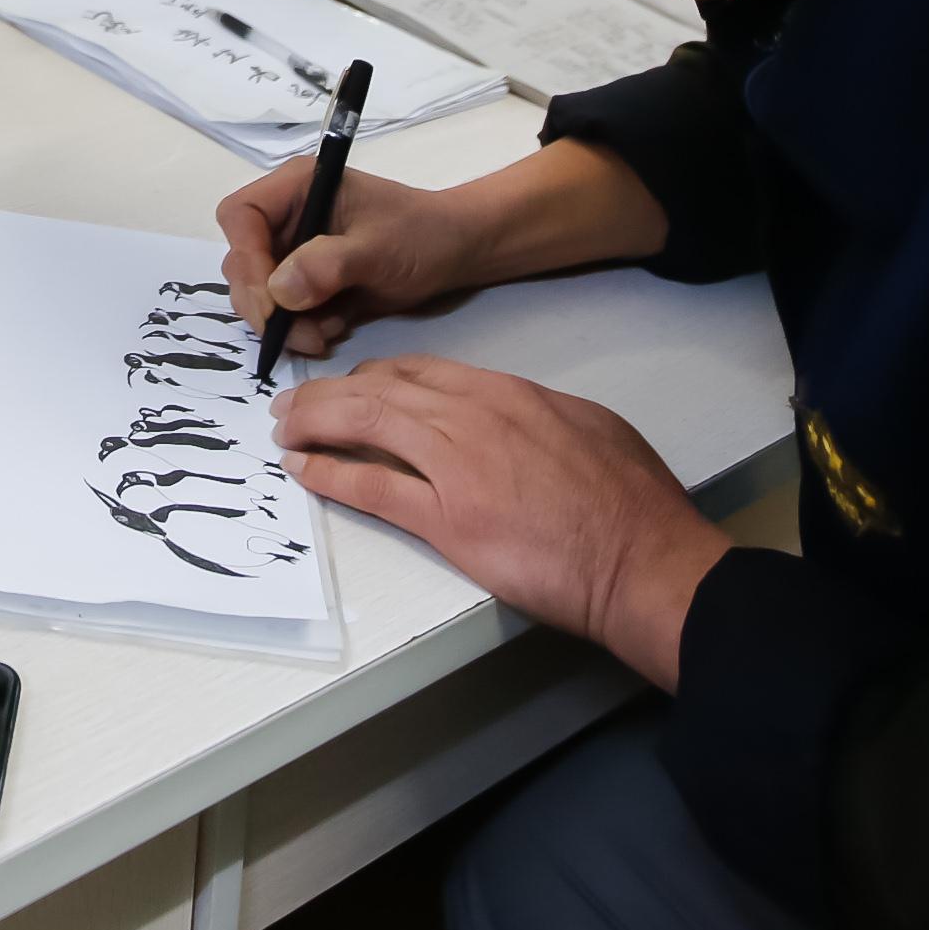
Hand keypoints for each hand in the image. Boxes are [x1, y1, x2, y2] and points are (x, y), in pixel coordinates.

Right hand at [215, 138, 669, 360]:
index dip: (248, 257)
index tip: (272, 297)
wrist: (460, 253)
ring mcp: (296, 251)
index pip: (241, 216)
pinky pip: (284, 312)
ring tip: (321, 337)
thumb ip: (328, 265)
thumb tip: (280, 290)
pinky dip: (300, 330)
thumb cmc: (425, 234)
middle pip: (242, 260)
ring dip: (282, 322)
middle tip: (297, 333)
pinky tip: (331, 333)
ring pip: (259, 293)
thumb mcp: (379, 247)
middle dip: (264, 302)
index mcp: (299, 188)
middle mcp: (289, 217)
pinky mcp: (309, 283)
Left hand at [274, 356, 728, 689]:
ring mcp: (456, 466)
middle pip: (381, 389)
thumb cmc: (631, 501)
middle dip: (330, 394)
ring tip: (286, 428)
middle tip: (297, 404)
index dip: (377, 377)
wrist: (641, 558)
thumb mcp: (591, 428)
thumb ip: (541, 415)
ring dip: (316, 423)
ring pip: (366, 424)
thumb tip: (514, 418)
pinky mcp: (447, 521)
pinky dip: (332, 473)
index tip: (353, 385)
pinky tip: (305, 470)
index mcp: (509, 393)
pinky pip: (373, 486)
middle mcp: (473, 417)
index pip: (422, 371)